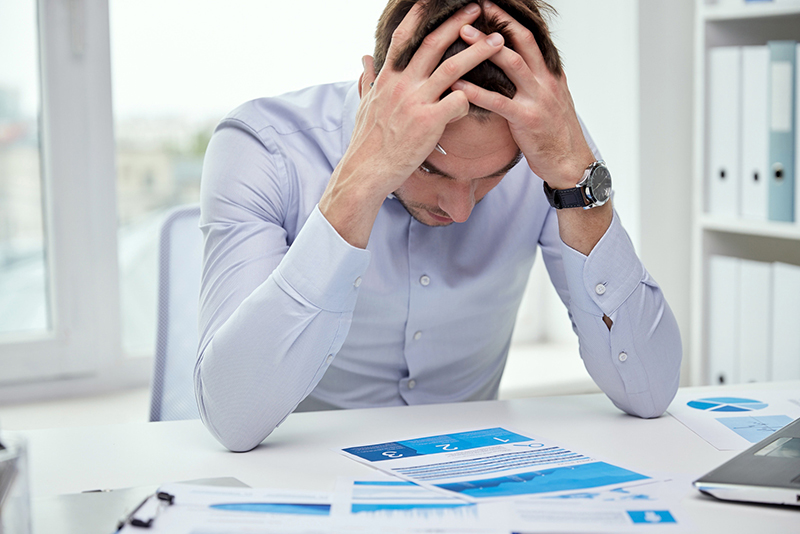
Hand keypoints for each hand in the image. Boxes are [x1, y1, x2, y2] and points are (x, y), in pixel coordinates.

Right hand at [319, 2, 504, 247]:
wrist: (366, 171)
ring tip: (499, 43)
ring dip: (479, 52)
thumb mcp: (364, 104)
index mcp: (388, 77)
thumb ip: (368, 78)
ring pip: (453, 68)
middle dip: (459, 24)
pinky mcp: (429, 122)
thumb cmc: (367, 142)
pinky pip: (459, 101)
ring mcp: (416, 101)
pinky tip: (469, 106)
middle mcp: (402, 84)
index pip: (405, 36)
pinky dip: (469, 100)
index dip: (421, 15)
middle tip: (479, 9)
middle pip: (434, 44)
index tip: (435, 0)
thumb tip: (364, 58)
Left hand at [452, 0, 595, 188]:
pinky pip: (499, 102)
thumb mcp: (551, 98)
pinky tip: (458, 84)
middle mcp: (546, 80)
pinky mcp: (527, 119)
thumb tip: (521, 62)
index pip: (531, 36)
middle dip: (499, 21)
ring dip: (486, 47)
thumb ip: (537, 79)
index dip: (511, 19)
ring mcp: (538, 98)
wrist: (569, 162)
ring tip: (464, 32)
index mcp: (550, 73)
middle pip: (522, 41)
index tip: (491, 5)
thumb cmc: (555, 132)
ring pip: (512, 63)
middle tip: (476, 6)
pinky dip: (477, 91)